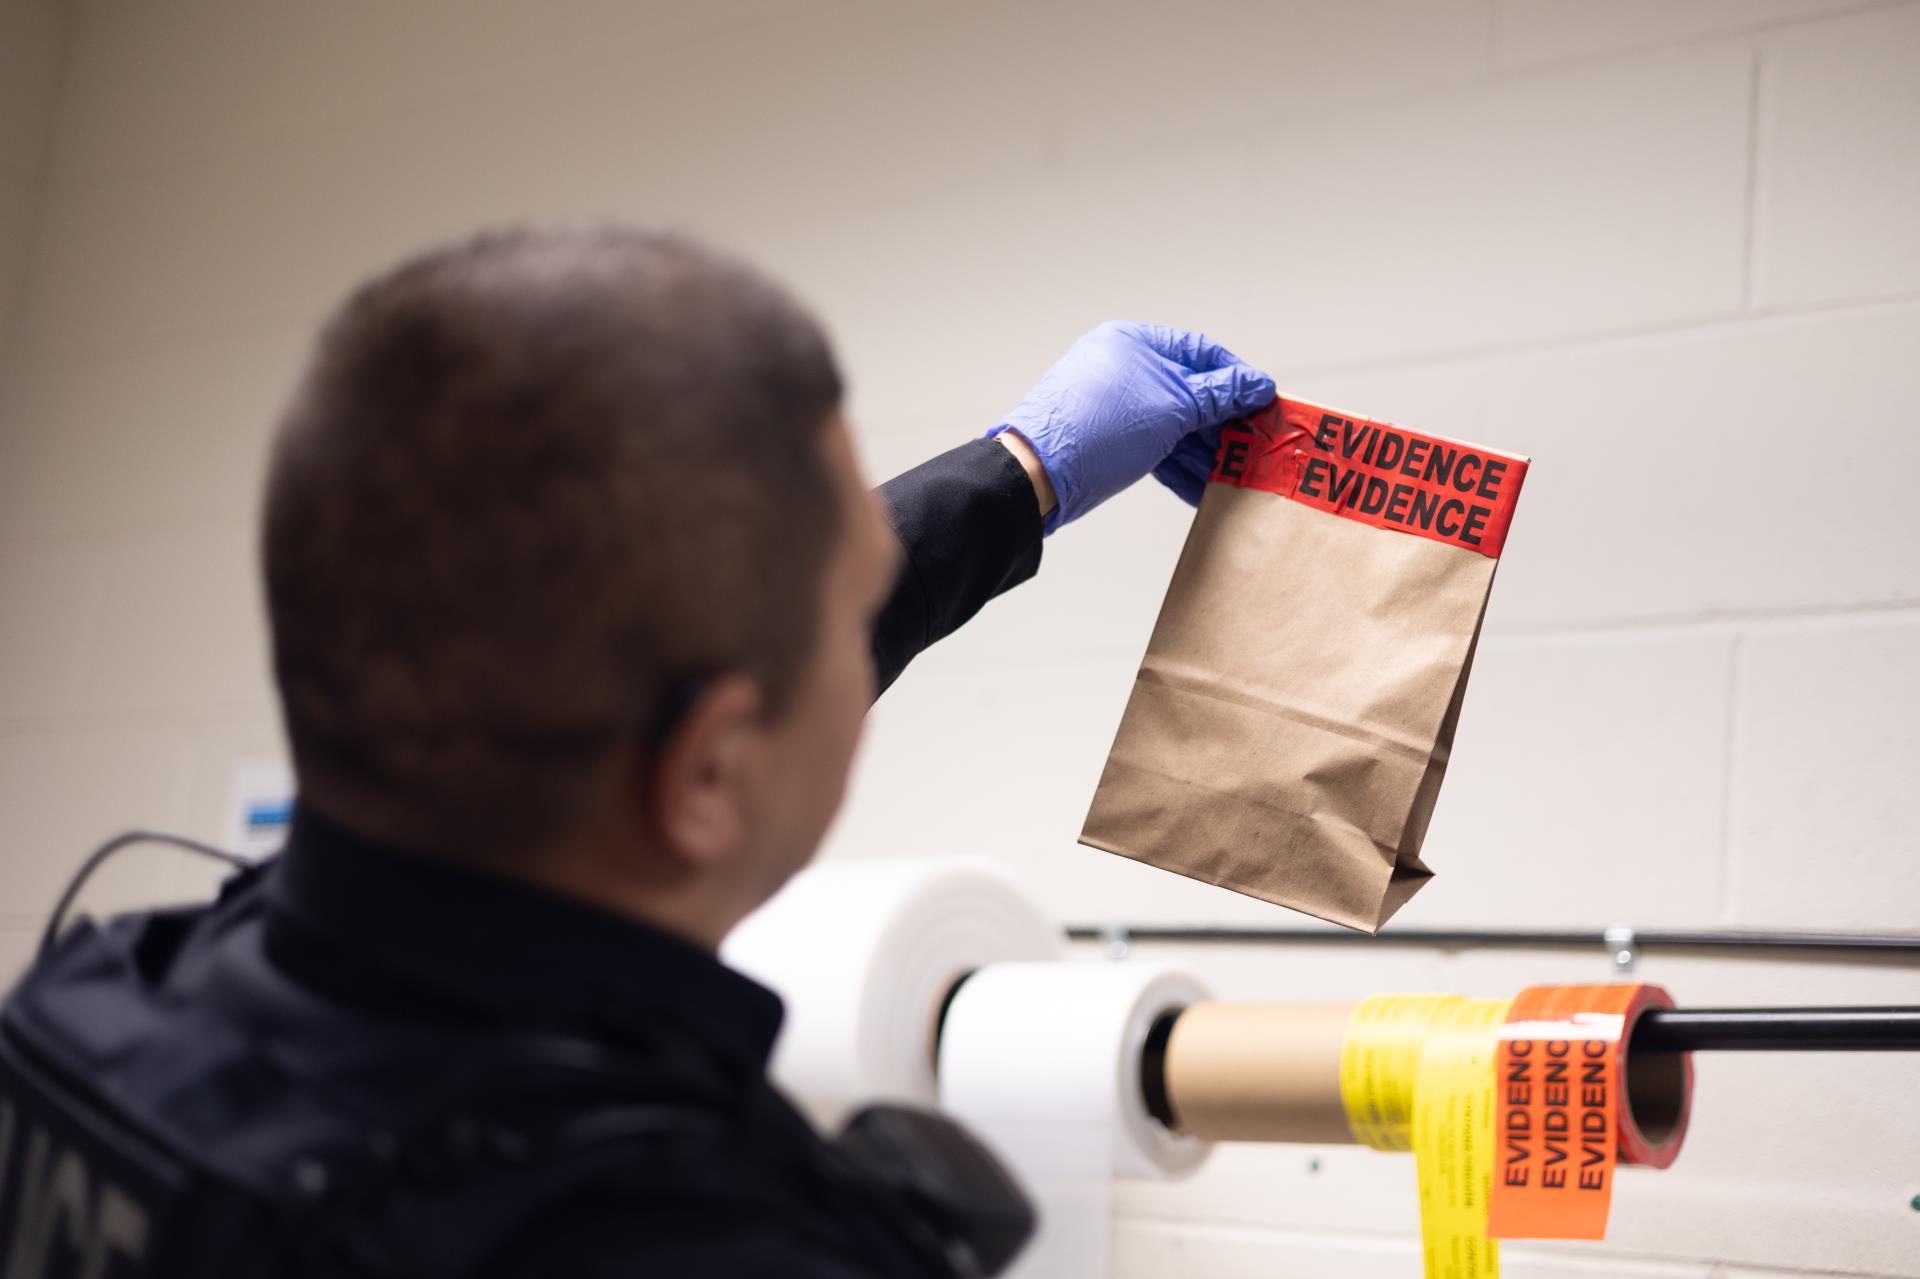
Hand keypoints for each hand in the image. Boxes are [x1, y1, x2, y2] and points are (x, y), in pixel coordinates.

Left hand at [988, 321, 1274, 530]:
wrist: (1036, 475)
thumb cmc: (1098, 429)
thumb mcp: (1172, 408)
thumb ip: (1219, 396)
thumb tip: (1258, 384)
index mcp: (1134, 342)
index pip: (1201, 352)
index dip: (1237, 378)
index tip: (1265, 403)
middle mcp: (1122, 368)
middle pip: (1189, 392)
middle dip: (1223, 423)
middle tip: (1254, 446)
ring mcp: (1113, 407)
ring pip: (1173, 425)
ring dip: (1204, 452)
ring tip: (1235, 475)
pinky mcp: (1106, 442)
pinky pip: (1153, 448)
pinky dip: (1178, 466)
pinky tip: (1202, 488)